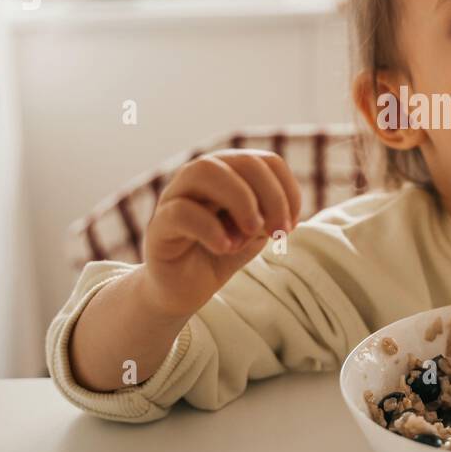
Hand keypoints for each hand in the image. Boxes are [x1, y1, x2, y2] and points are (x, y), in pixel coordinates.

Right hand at [138, 149, 303, 319]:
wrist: (183, 290)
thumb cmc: (221, 253)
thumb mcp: (253, 233)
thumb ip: (267, 215)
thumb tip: (280, 210)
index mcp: (228, 173)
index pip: (265, 161)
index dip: (286, 190)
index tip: (291, 225)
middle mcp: (200, 177)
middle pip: (241, 161)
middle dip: (270, 195)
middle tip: (278, 231)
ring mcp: (175, 197)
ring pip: (204, 170)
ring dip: (240, 199)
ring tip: (253, 231)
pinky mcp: (158, 225)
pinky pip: (181, 211)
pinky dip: (210, 228)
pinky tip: (225, 248)